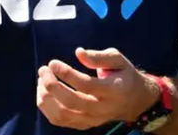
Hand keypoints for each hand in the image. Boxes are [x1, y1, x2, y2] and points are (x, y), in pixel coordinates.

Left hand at [36, 47, 159, 128]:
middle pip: (72, 102)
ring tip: (42, 80)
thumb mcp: (118, 60)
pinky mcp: (85, 125)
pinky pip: (61, 121)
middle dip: (52, 86)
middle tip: (43, 70)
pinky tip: (45, 93)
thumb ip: (99, 56)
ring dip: (46, 98)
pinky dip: (47, 108)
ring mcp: (93, 119)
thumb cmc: (124, 75)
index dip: (67, 74)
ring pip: (63, 115)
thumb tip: (78, 52)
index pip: (86, 85)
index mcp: (114, 90)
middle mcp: (103, 108)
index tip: (53, 62)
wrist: (135, 101)